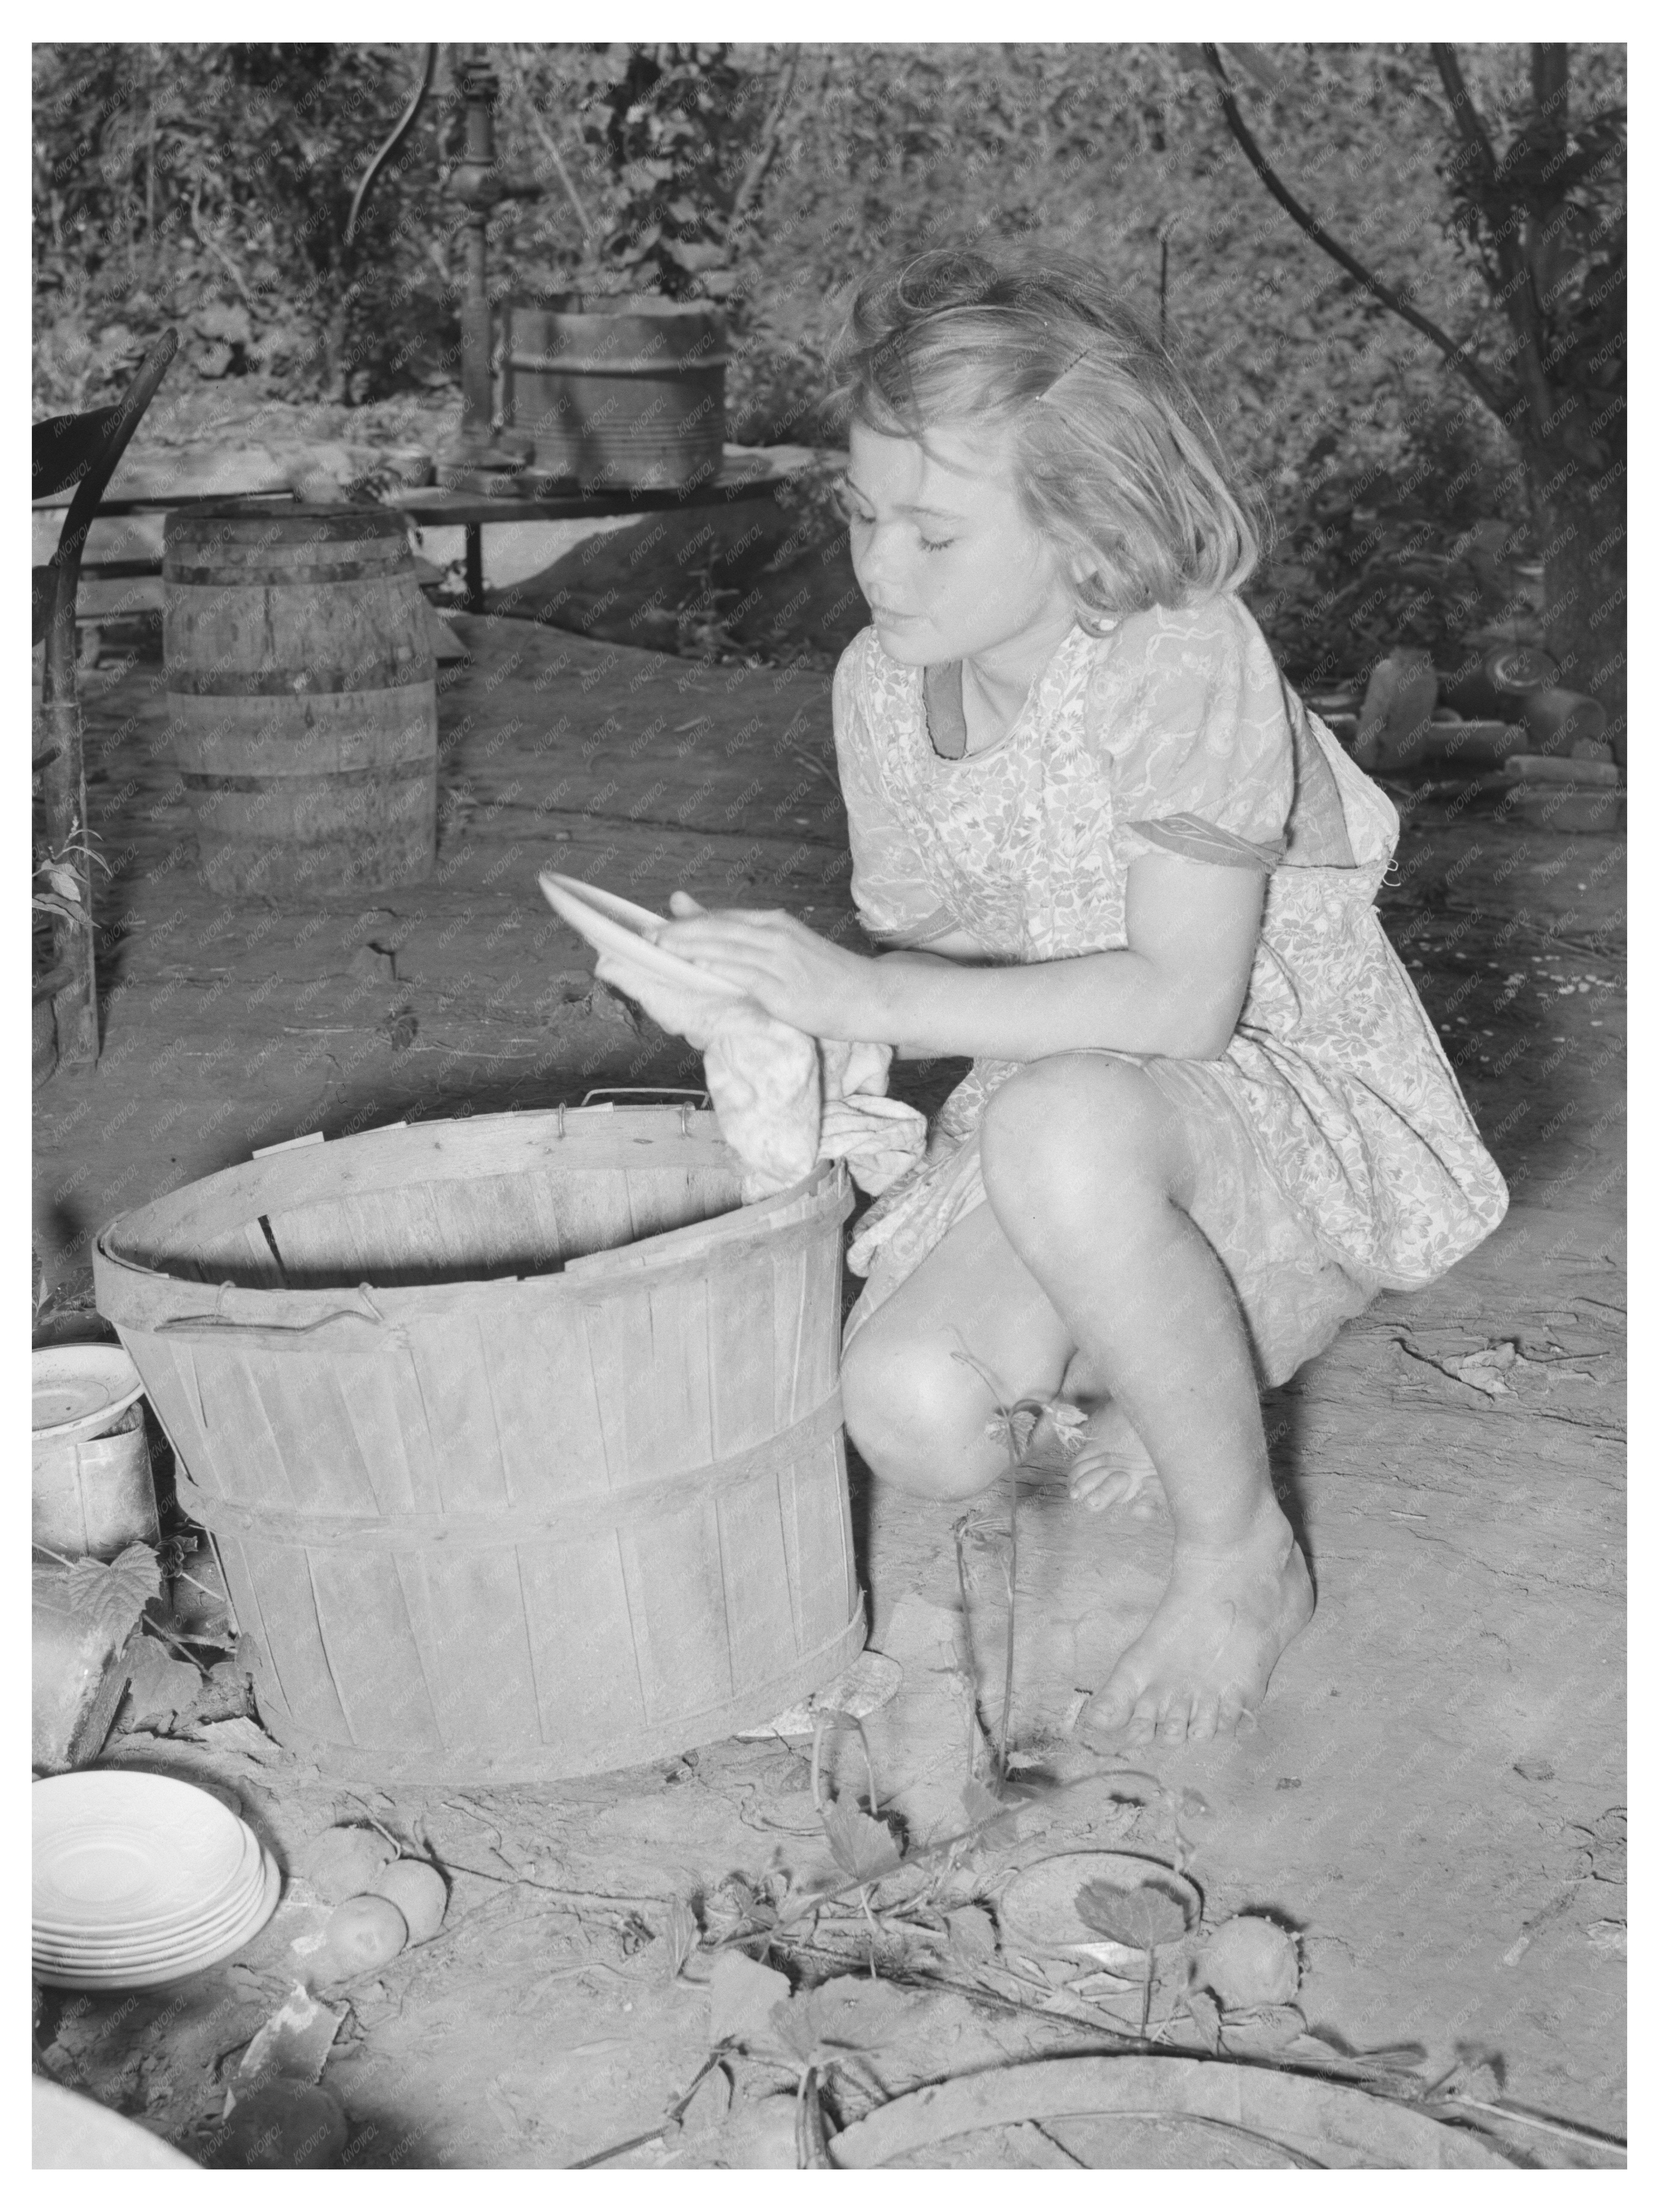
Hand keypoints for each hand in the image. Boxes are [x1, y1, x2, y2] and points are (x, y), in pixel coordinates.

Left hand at [655, 892, 877, 1037]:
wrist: (869, 996)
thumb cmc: (823, 975)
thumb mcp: (783, 946)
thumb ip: (740, 934)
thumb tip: (696, 914)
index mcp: (774, 923)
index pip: (720, 919)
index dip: (684, 923)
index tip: (653, 929)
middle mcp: (775, 936)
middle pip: (717, 929)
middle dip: (679, 933)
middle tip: (646, 938)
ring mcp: (781, 961)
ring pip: (727, 948)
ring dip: (690, 949)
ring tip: (660, 951)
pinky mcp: (785, 989)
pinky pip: (747, 975)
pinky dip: (721, 969)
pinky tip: (698, 969)